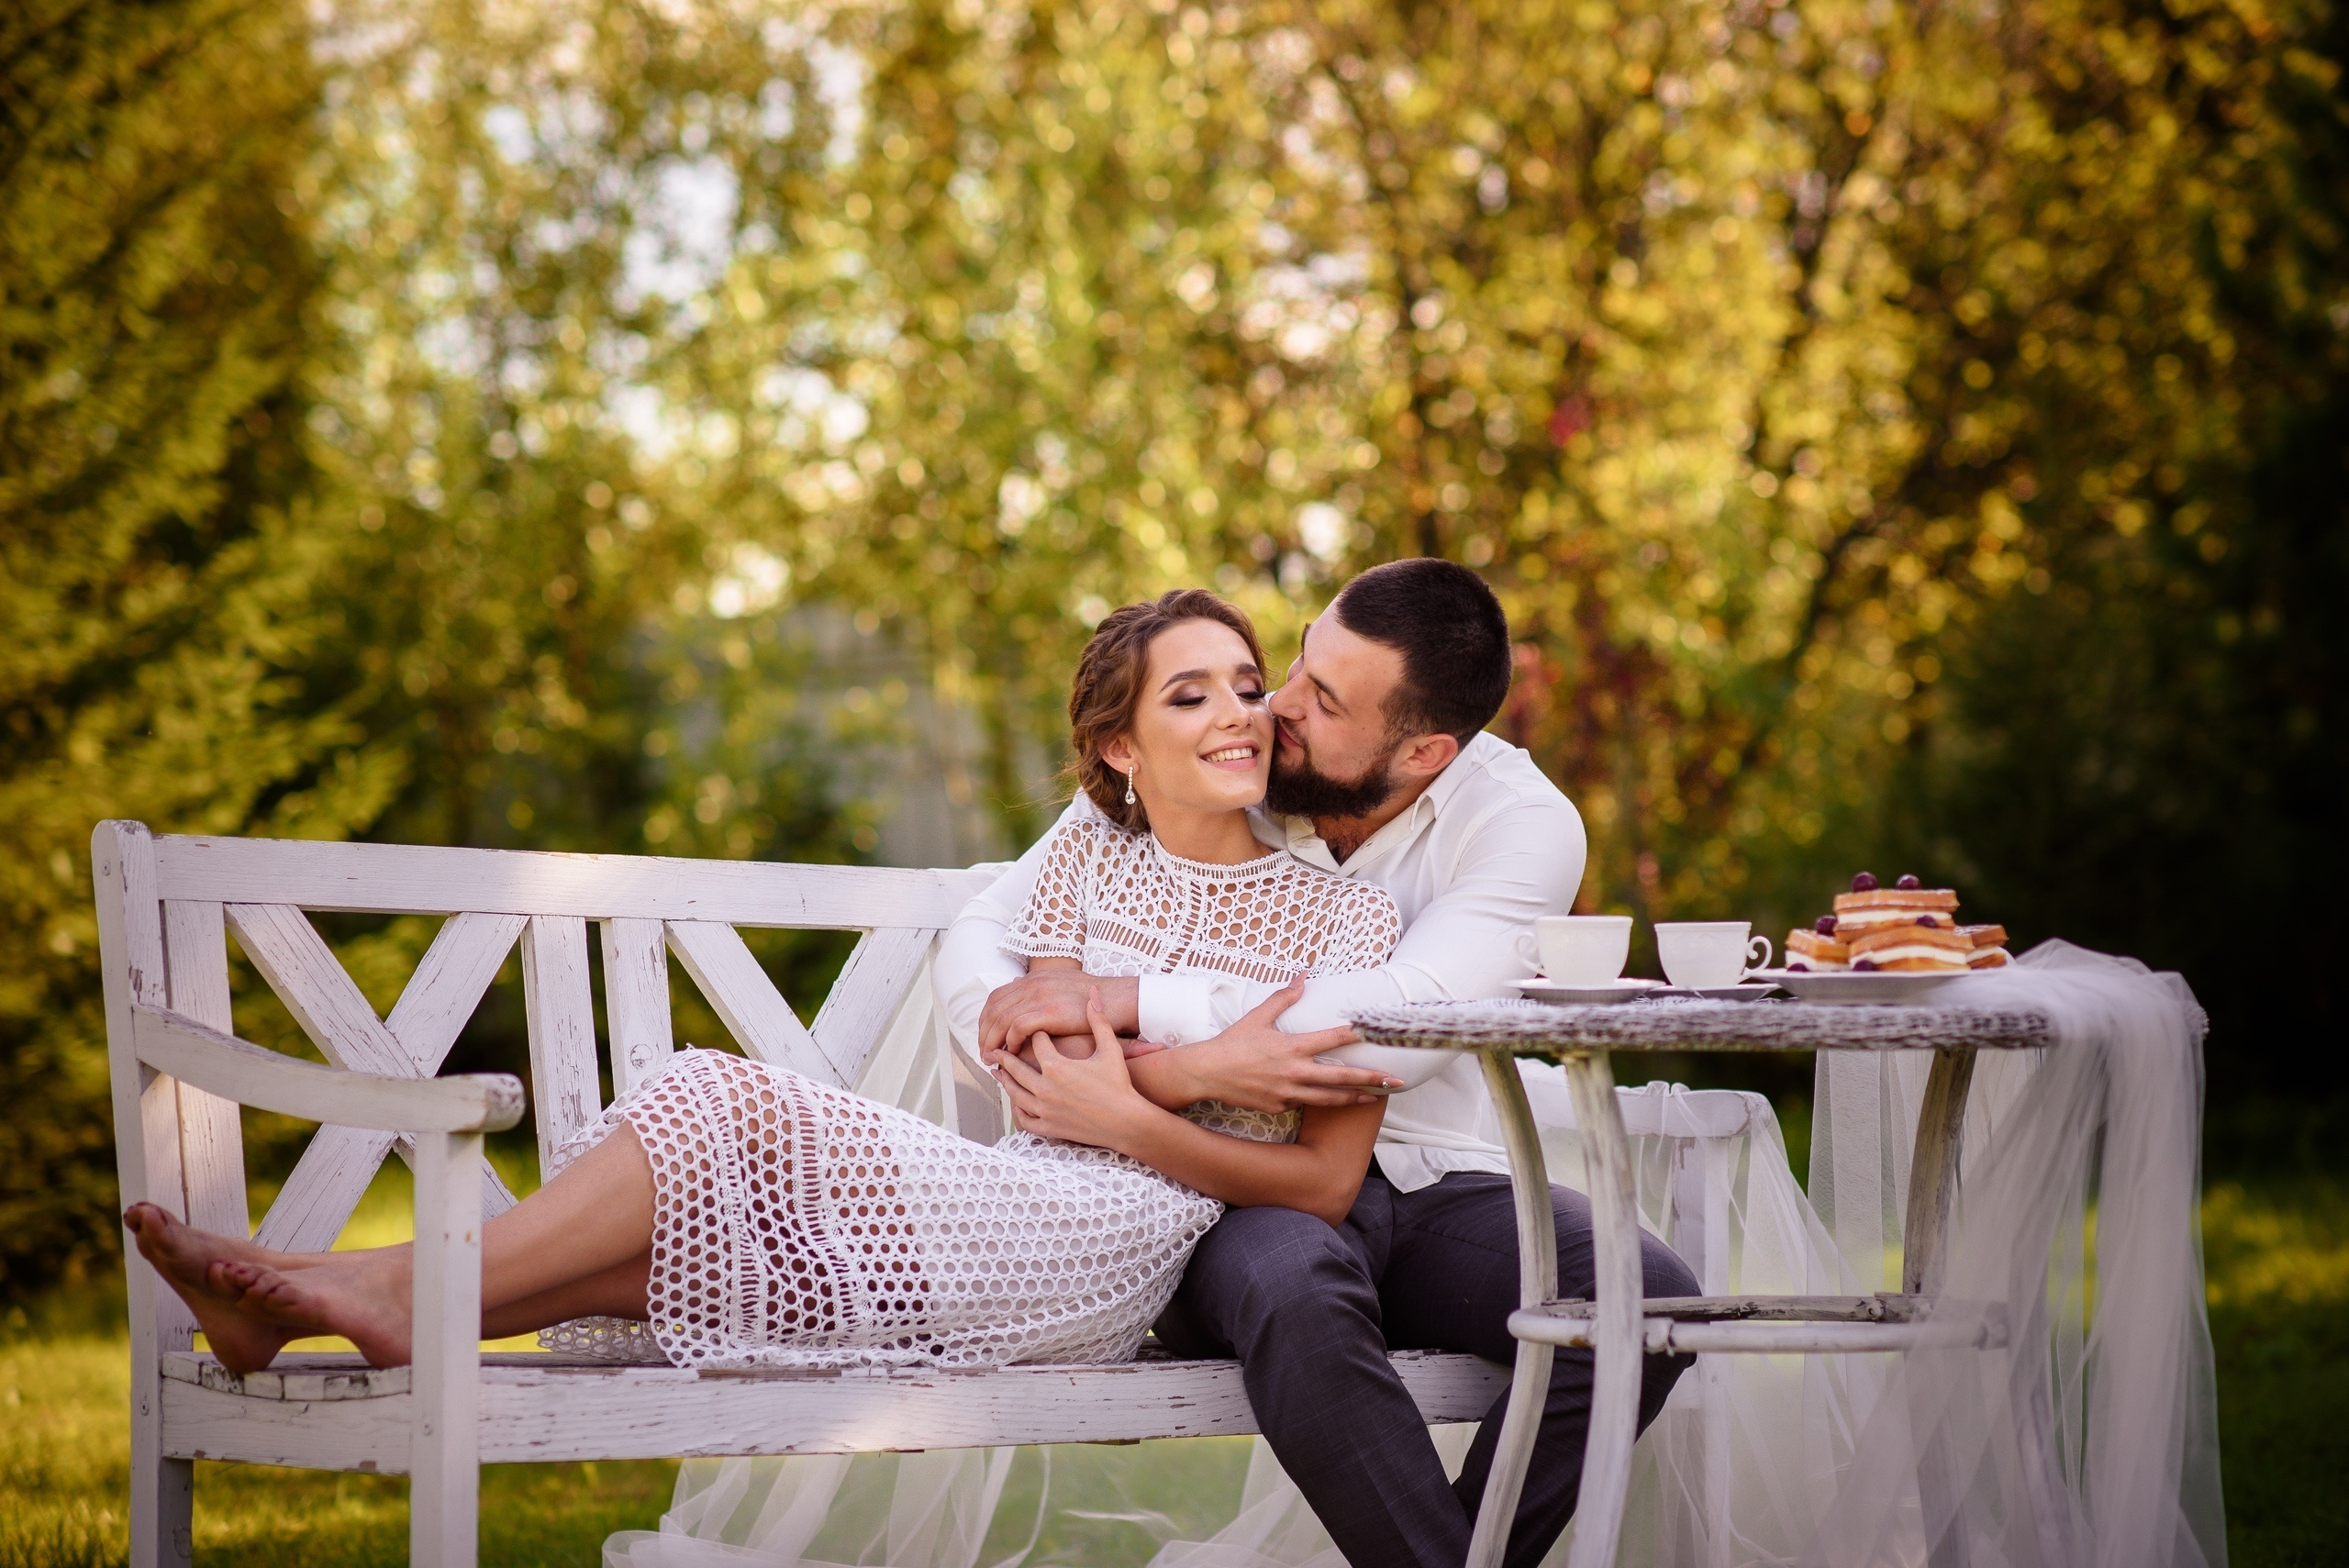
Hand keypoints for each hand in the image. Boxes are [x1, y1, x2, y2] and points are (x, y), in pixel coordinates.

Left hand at [980, 971, 1140, 1058]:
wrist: (1120, 1001)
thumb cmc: (1097, 1000)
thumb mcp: (1064, 985)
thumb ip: (1044, 988)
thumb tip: (1023, 990)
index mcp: (1035, 978)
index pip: (996, 997)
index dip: (986, 1019)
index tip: (986, 1037)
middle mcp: (1033, 984)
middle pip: (993, 1009)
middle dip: (984, 1033)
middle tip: (984, 1053)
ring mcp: (1040, 997)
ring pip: (1001, 1020)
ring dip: (992, 1041)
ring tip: (992, 1059)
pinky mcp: (1049, 1012)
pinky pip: (1017, 1027)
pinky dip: (1010, 1040)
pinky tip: (1013, 1053)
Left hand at [994, 989, 1151, 1147]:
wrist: (1126, 1121)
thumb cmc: (1119, 1083)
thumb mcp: (1110, 1048)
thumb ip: (1099, 1020)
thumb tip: (1094, 994)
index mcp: (1056, 1066)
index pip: (1036, 1043)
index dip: (1037, 1035)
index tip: (1034, 1031)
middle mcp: (1044, 1087)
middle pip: (1016, 1068)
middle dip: (1005, 1057)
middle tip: (995, 1049)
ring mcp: (1045, 1109)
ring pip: (1016, 1093)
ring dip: (1005, 1081)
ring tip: (998, 1073)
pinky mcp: (1049, 1127)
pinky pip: (1026, 1119)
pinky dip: (1018, 1110)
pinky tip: (1016, 1103)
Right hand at [1131, 980, 1397, 1113]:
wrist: (1206, 1074)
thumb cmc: (1232, 1043)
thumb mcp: (1257, 1017)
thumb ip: (1284, 997)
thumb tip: (1303, 975)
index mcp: (1291, 1047)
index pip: (1331, 1040)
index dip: (1355, 1035)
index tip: (1375, 1034)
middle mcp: (1294, 1072)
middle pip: (1341, 1078)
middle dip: (1371, 1080)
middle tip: (1394, 1081)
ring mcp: (1288, 1093)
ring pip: (1329, 1098)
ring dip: (1355, 1098)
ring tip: (1375, 1098)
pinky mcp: (1279, 1107)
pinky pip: (1303, 1104)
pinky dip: (1317, 1100)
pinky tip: (1330, 1098)